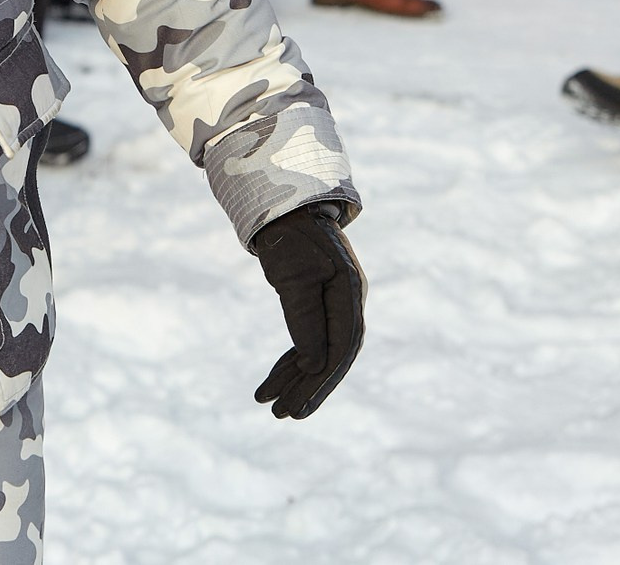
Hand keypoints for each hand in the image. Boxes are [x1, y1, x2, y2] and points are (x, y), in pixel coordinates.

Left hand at [250, 202, 364, 419]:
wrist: (284, 202)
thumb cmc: (288, 234)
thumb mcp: (292, 274)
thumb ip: (304, 316)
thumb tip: (314, 363)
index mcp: (349, 294)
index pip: (340, 347)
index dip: (321, 381)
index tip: (297, 405)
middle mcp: (348, 302)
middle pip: (332, 356)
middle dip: (307, 387)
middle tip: (282, 415)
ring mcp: (335, 303)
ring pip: (318, 351)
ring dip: (295, 379)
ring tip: (270, 407)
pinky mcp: (319, 303)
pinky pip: (308, 339)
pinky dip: (290, 361)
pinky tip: (273, 381)